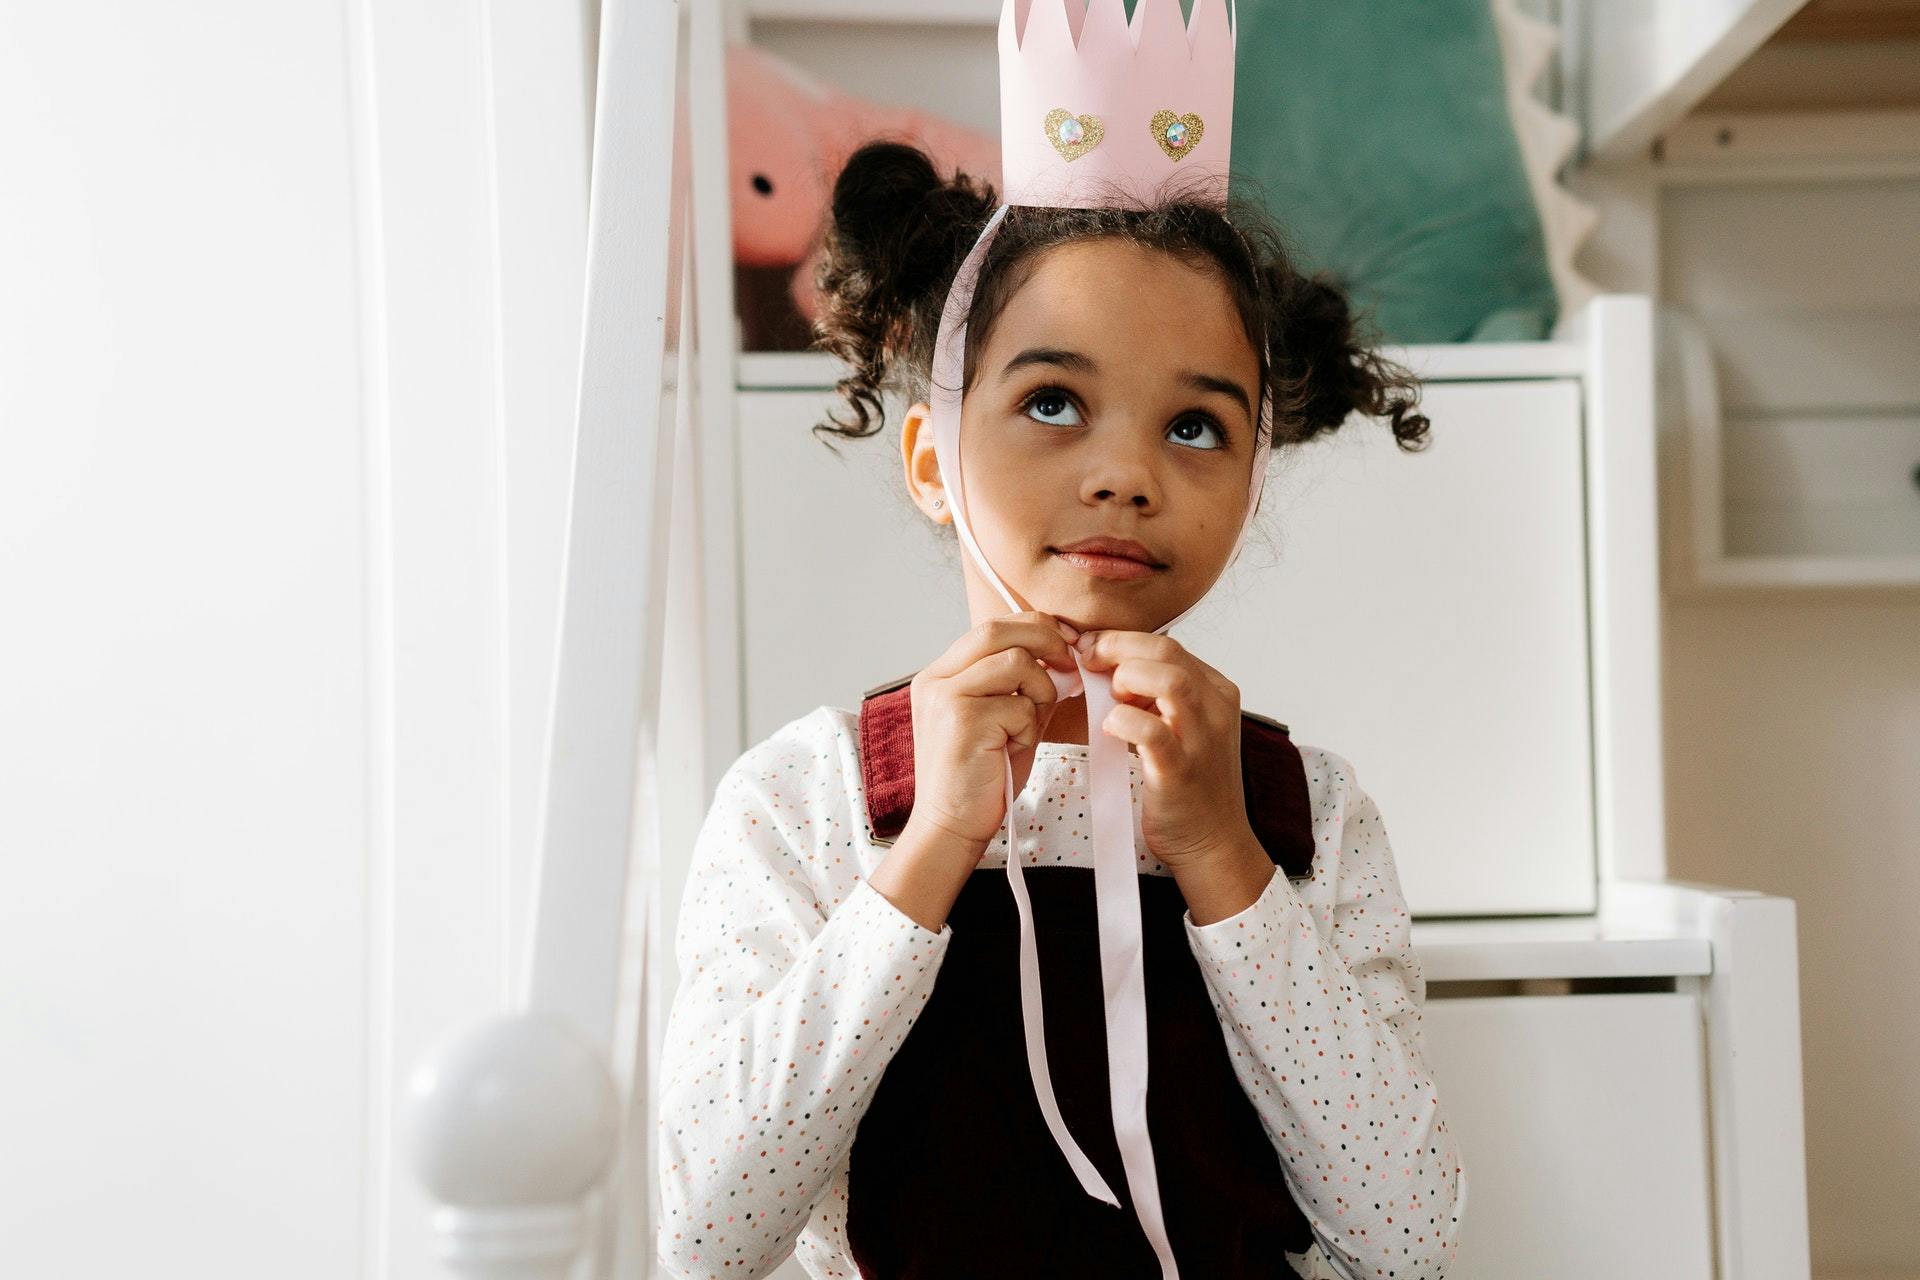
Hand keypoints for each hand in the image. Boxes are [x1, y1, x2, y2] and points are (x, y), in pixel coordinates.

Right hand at [907, 611, 1081, 852]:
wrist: (951, 826)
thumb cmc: (980, 778)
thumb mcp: (1005, 722)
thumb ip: (1027, 688)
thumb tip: (1066, 660)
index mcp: (941, 675)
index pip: (990, 628)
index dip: (1034, 626)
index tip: (1066, 641)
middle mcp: (937, 679)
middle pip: (997, 630)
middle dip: (1045, 639)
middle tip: (1070, 664)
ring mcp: (946, 697)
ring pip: (1016, 662)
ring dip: (1039, 692)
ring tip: (1027, 726)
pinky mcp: (962, 720)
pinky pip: (1019, 705)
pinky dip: (1029, 727)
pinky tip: (1014, 749)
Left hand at [1071, 629, 1253, 870]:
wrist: (1213, 842)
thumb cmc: (1189, 783)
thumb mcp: (1182, 726)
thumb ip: (1156, 695)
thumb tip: (1109, 664)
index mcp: (1216, 691)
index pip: (1167, 645)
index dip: (1121, 640)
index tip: (1089, 648)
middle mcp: (1215, 708)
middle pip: (1166, 651)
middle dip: (1117, 648)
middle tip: (1087, 663)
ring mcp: (1202, 739)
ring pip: (1170, 680)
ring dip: (1127, 678)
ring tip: (1110, 697)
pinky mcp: (1181, 771)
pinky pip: (1152, 732)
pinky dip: (1123, 720)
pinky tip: (1109, 727)